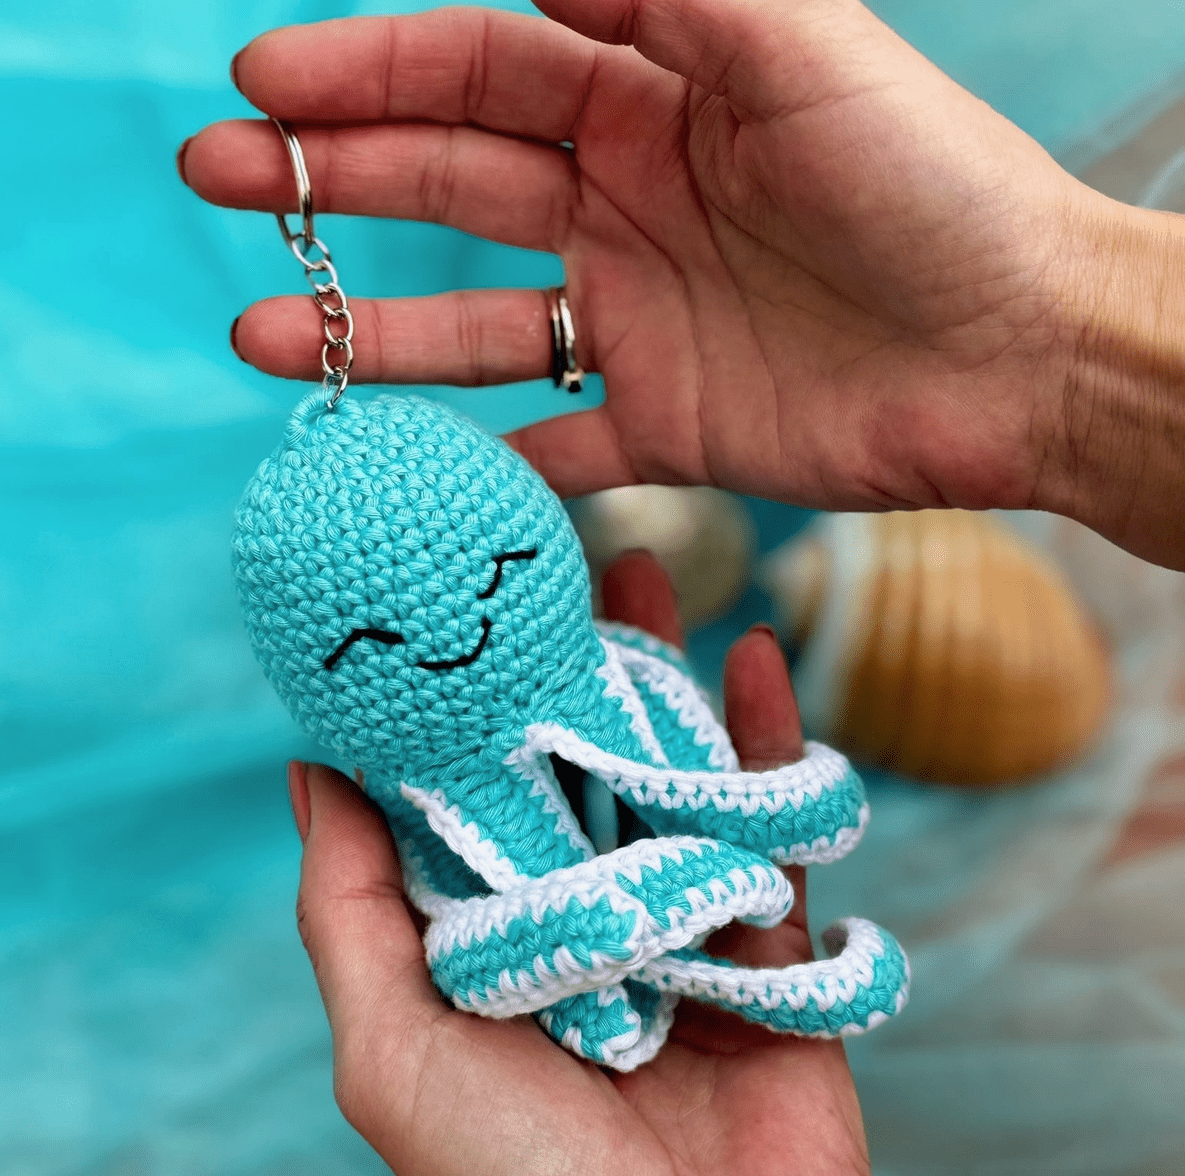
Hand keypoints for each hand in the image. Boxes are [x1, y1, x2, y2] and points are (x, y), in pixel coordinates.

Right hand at [179, 1, 1184, 567]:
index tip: (263, 84)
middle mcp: (633, 208)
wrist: (1023, 350)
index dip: (369, 73)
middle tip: (219, 180)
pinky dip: (492, 460)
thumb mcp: (798, 46)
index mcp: (653, 105)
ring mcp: (643, 323)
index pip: (480, 75)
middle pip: (454, 185)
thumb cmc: (933, 186)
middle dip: (331, 178)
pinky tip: (411, 465)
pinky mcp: (671, 425)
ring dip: (374, 328)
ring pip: (481, 325)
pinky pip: (560, 446)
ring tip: (265, 336)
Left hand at [287, 551, 868, 1175]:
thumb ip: (350, 908)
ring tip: (649, 574)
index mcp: (498, 928)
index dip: (480, 695)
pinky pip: (772, 824)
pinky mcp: (770, 949)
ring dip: (667, 674)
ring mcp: (680, 925)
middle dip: (580, 663)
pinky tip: (756, 658)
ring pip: (674, 773)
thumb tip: (308, 768)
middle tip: (572, 561)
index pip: (485, 785)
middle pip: (584, 761)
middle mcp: (586, 913)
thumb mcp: (395, 1044)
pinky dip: (768, 743)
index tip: (478, 604)